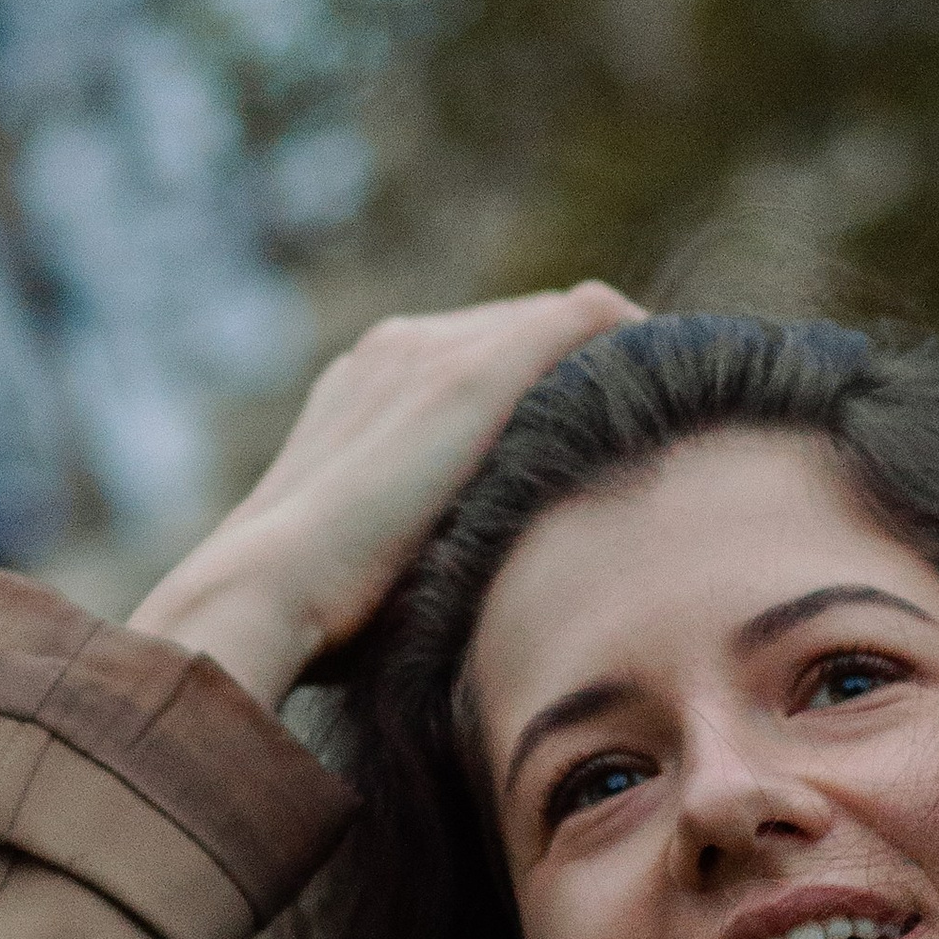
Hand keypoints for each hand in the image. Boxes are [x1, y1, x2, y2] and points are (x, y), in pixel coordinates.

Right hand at [128, 283, 642, 707]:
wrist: (262, 592)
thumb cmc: (316, 619)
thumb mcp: (384, 565)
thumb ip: (433, 543)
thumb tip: (488, 587)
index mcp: (365, 389)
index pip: (481, 361)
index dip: (547, 393)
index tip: (601, 439)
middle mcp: (397, 348)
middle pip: (524, 332)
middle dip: (585, 369)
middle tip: (656, 419)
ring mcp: (431, 348)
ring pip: (558, 323)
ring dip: (615, 358)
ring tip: (675, 403)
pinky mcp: (470, 371)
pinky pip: (582, 319)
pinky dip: (632, 339)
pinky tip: (675, 378)